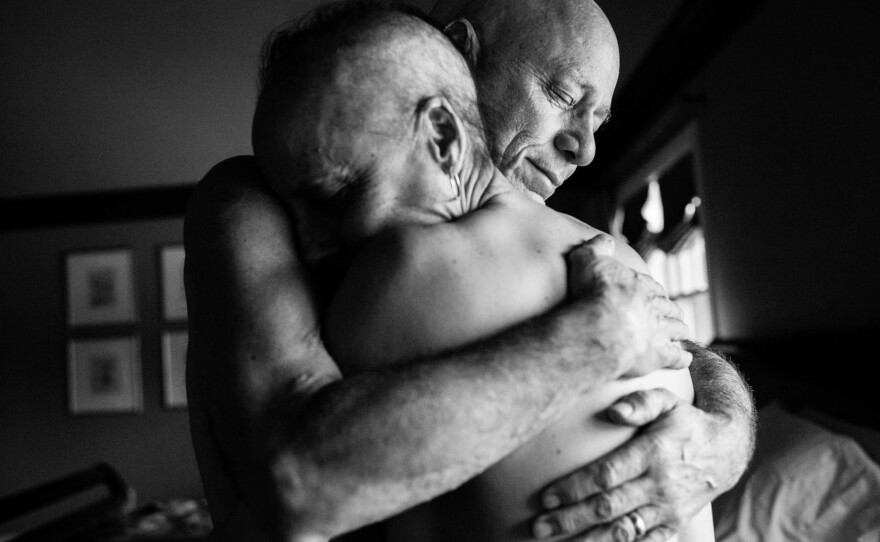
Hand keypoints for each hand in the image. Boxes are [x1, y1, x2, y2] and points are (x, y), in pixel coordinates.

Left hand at [532, 388, 733, 540]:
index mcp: (653, 454)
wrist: (728, 450)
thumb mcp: (668, 400)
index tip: (546, 496)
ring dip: (587, 540)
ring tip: (554, 541)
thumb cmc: (686, 422)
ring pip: (623, 531)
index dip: (575, 488)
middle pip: (608, 508)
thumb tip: (613, 411)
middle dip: (569, 519)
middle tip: (539, 526)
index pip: (607, 476)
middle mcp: (660, 485)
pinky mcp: (674, 524)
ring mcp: (668, 509)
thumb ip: (640, 402)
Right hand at [566, 236, 691, 376]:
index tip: (655, 295)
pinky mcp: (659, 356)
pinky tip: (684, 360)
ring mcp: (659, 332)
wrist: (599, 327)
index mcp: (640, 285)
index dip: (654, 292)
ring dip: (680, 331)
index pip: (653, 287)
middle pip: (669, 308)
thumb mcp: (587, 261)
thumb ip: (596, 248)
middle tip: (672, 314)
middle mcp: (654, 307)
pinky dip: (682, 359)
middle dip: (671, 311)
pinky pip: (677, 358)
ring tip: (680, 334)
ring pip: (677, 330)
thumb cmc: (591, 294)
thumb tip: (604, 240)